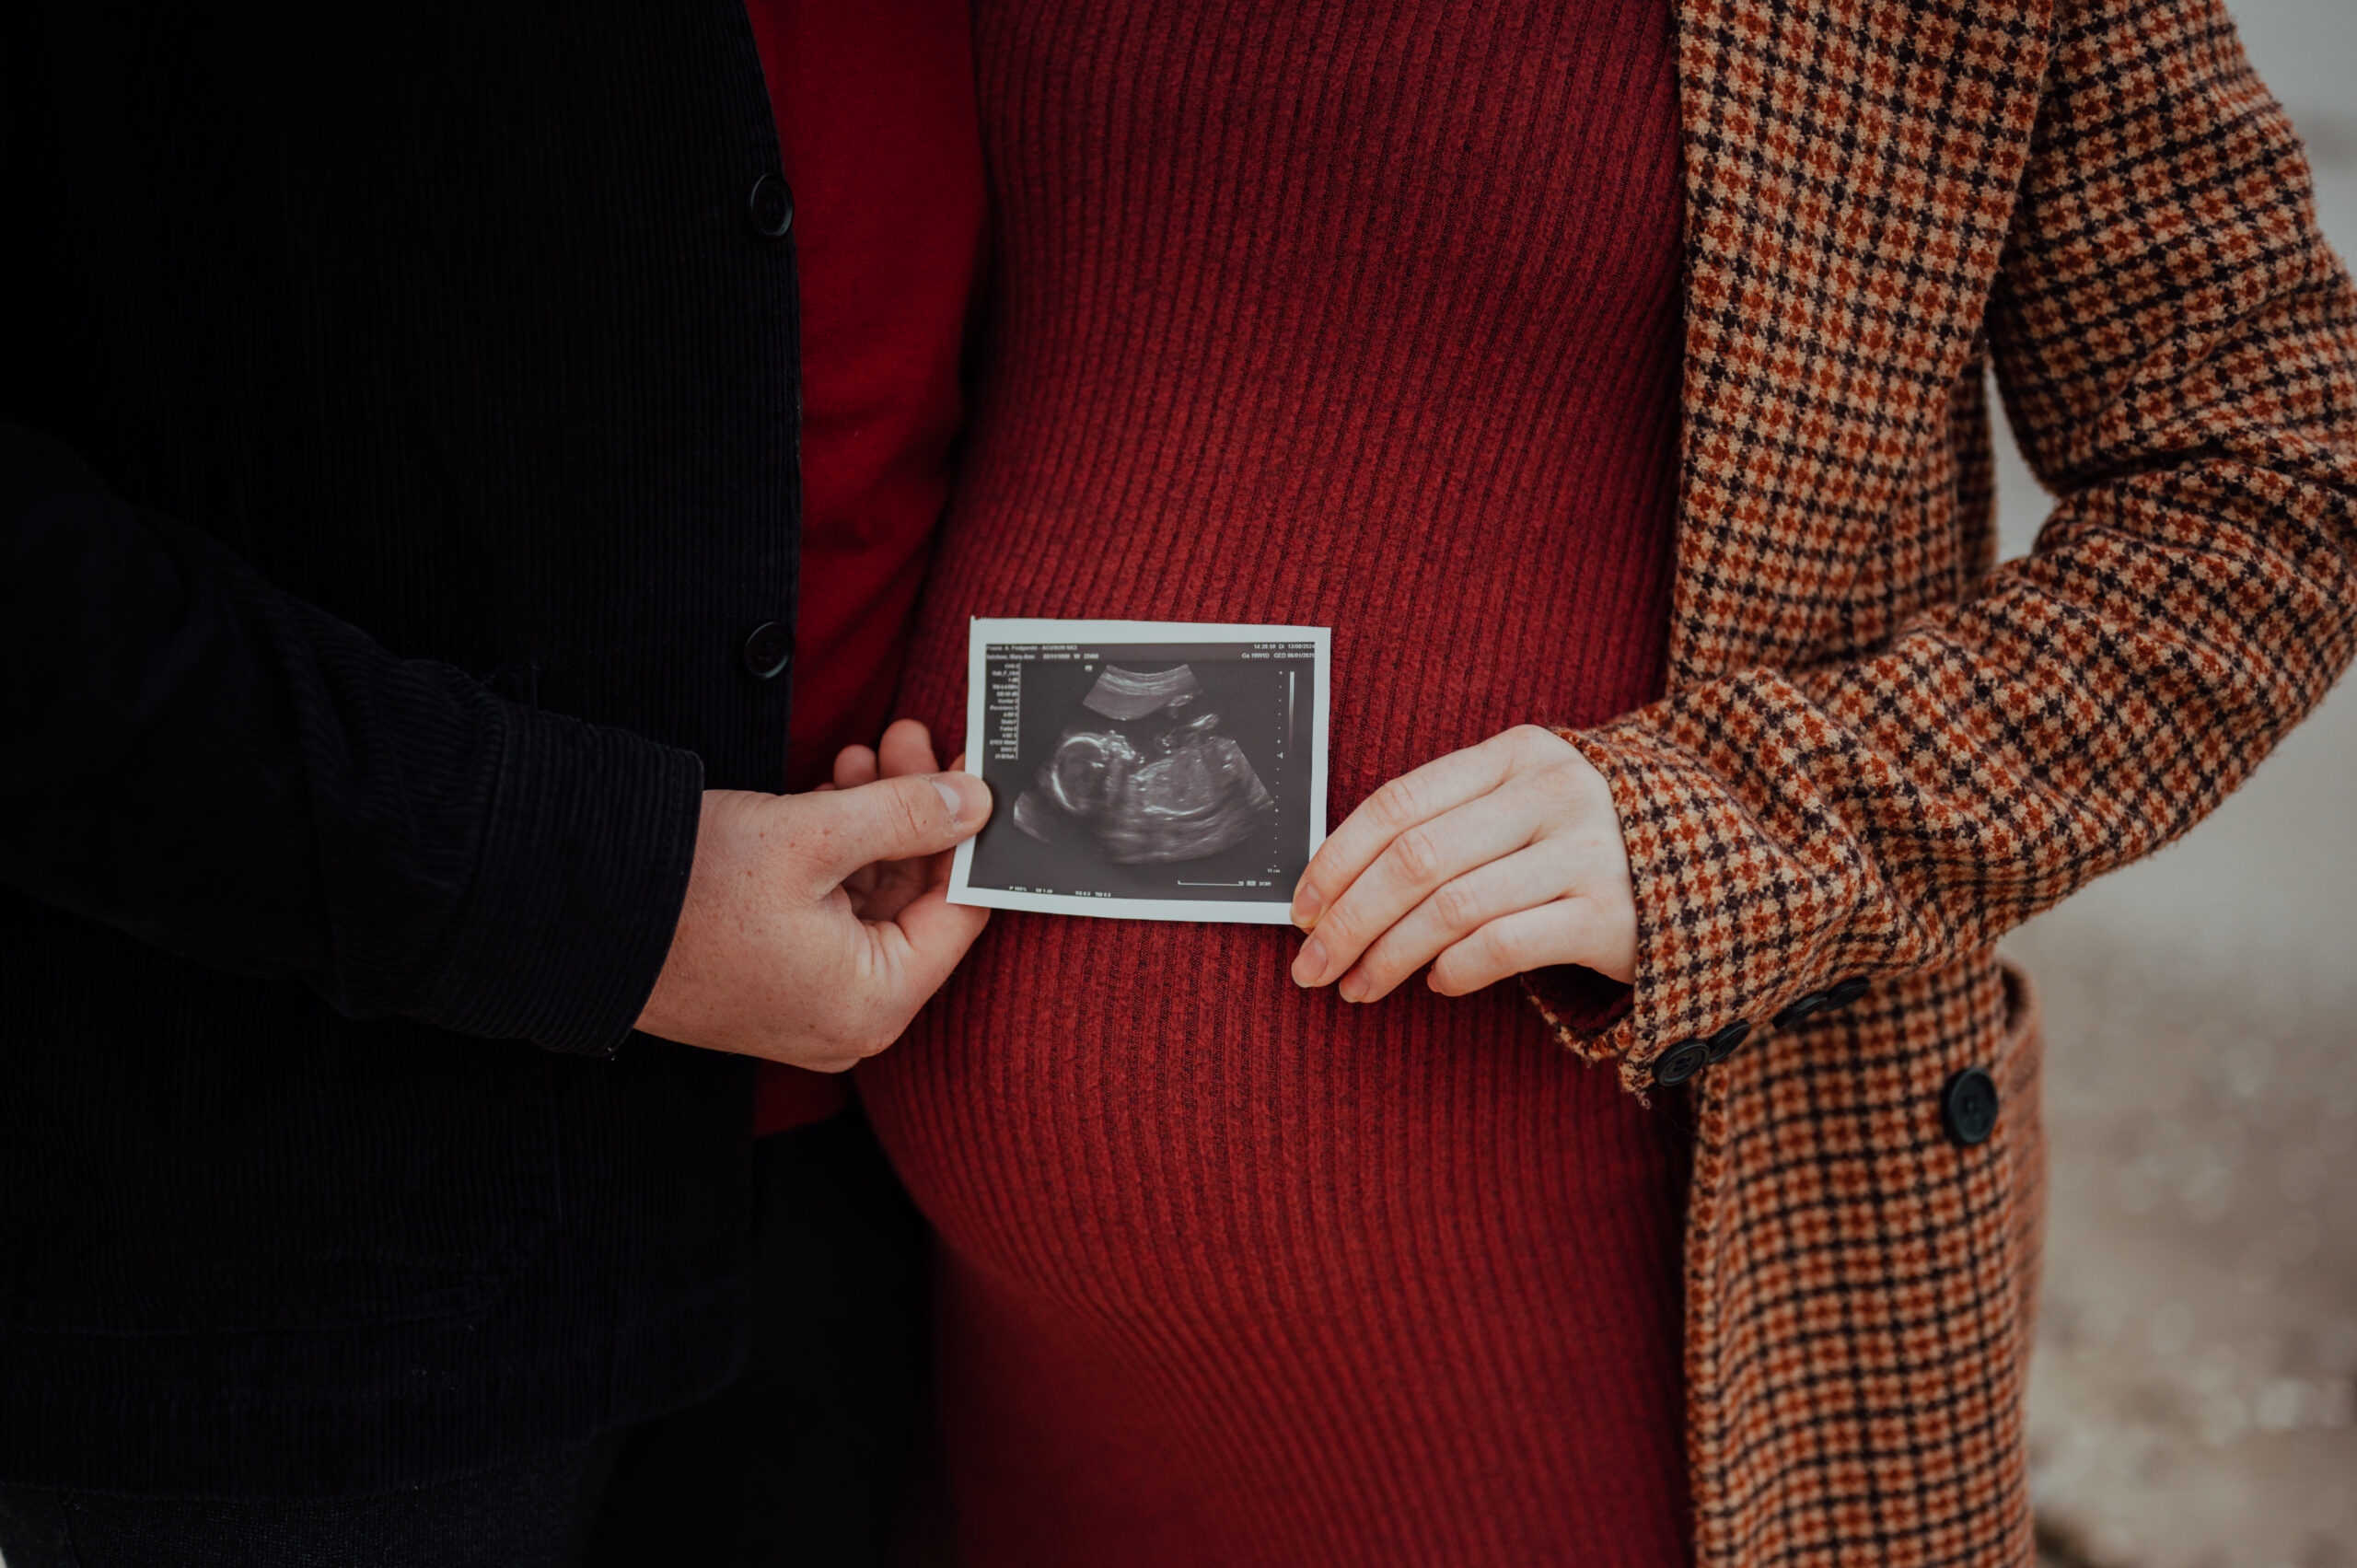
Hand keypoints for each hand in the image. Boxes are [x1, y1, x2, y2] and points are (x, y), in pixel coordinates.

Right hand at [633, 744, 991, 1071]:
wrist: (567, 913)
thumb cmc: (688, 889)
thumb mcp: (814, 834)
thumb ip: (907, 815)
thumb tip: (974, 802)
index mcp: (873, 1003)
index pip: (958, 913)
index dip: (969, 833)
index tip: (971, 772)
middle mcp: (847, 1019)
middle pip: (914, 903)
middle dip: (915, 815)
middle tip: (909, 740)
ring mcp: (806, 1004)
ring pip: (870, 900)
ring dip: (875, 824)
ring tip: (863, 755)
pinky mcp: (771, 979)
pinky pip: (828, 914)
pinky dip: (836, 854)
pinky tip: (830, 792)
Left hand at [1289, 725, 1635, 1001]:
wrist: (1713, 876)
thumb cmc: (1585, 846)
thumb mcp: (1523, 806)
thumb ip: (1447, 823)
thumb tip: (1333, 886)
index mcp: (1518, 754)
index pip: (1399, 802)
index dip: (1336, 859)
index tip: (1300, 909)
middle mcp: (1554, 793)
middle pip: (1414, 859)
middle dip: (1347, 920)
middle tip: (1311, 968)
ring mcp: (1588, 851)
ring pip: (1450, 907)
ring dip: (1387, 956)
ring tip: (1358, 987)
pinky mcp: (1610, 915)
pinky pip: (1503, 945)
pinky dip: (1455, 970)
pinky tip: (1437, 983)